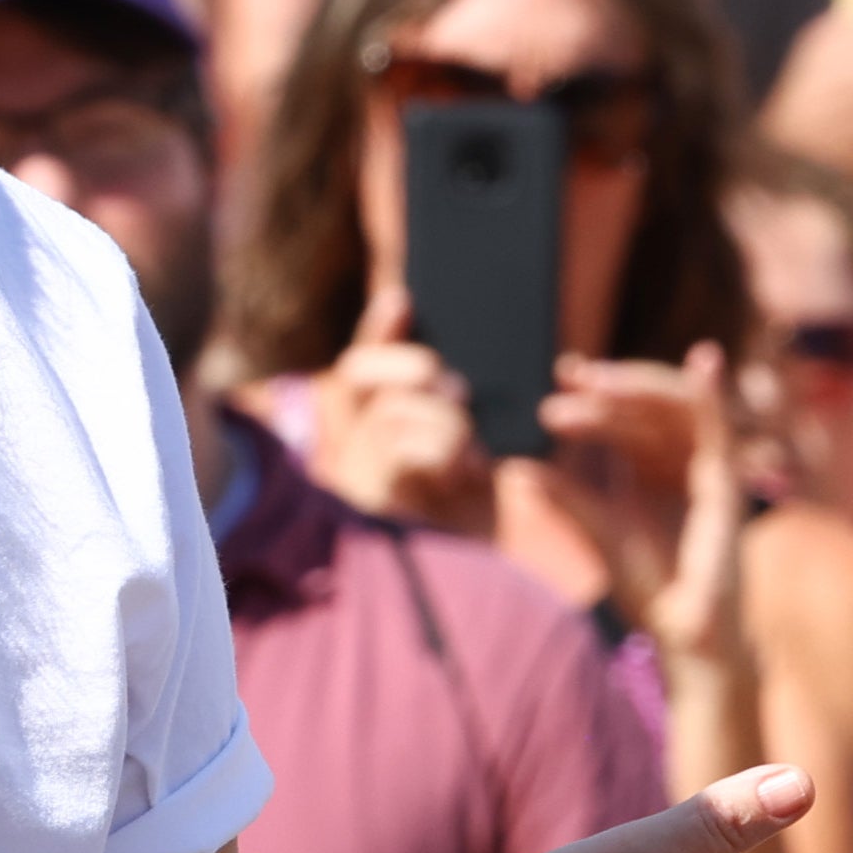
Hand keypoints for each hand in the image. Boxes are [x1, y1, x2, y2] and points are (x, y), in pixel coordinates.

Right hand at [308, 298, 486, 528]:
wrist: (497, 552)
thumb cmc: (489, 492)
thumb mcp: (481, 432)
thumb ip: (460, 393)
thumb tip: (448, 335)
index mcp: (375, 424)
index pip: (362, 362)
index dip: (377, 329)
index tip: (404, 300)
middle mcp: (354, 443)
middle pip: (357, 373)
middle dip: (409, 366)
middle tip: (460, 390)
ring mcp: (358, 470)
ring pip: (389, 410)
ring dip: (444, 423)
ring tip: (471, 454)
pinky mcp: (371, 499)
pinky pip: (399, 448)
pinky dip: (440, 451)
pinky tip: (461, 471)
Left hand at [547, 346, 745, 664]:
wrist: (687, 636)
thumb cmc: (648, 585)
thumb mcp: (599, 530)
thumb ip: (565, 496)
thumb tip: (512, 468)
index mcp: (647, 471)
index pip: (622, 419)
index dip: (595, 397)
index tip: (561, 376)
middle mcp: (676, 464)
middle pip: (646, 407)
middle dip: (611, 387)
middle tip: (569, 375)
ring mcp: (703, 470)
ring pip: (674, 409)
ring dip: (637, 387)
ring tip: (594, 381)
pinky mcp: (727, 485)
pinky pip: (724, 430)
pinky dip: (716, 395)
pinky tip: (707, 362)